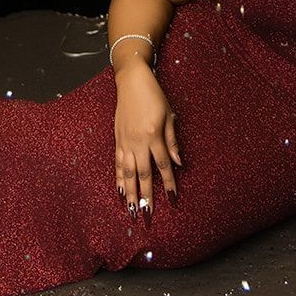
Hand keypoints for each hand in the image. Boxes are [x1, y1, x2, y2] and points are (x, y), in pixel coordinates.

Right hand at [113, 61, 181, 217]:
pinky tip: (119, 191)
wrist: (132, 81)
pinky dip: (119, 178)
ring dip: (130, 193)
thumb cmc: (154, 95)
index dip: (168, 182)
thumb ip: (172, 140)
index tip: (172, 198)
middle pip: (143, 174)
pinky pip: (118, 163)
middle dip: (146, 195)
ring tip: (131, 210)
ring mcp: (125, 141)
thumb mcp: (169, 114)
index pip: (163, 165)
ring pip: (128, 173)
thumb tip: (178, 162)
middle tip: (148, 214)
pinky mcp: (117, 140)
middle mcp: (138, 141)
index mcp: (154, 134)